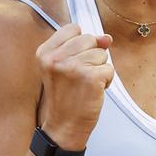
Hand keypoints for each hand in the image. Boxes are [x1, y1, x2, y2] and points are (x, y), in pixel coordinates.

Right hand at [35, 24, 113, 149]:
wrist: (64, 126)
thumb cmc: (65, 97)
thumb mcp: (65, 68)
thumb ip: (83, 48)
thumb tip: (107, 38)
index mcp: (45, 52)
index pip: (73, 28)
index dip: (80, 44)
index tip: (73, 62)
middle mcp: (56, 58)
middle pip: (89, 39)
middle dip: (91, 57)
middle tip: (79, 77)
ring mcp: (73, 67)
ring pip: (101, 53)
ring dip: (99, 70)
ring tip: (85, 85)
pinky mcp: (90, 77)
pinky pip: (109, 68)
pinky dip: (107, 81)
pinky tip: (94, 91)